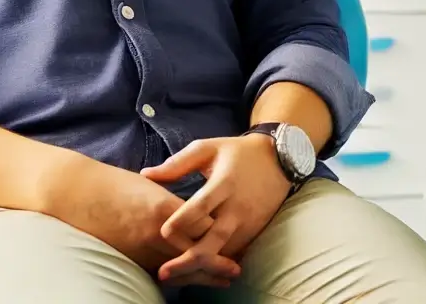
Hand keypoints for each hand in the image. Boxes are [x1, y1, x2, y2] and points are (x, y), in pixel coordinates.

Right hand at [43, 157, 240, 286]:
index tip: (238, 239)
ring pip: (179, 268)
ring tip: (221, 280)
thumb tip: (195, 216)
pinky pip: (158, 272)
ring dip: (201, 275)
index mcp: (166, 207)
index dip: (222, 234)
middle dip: (218, 263)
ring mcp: (142, 248)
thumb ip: (173, 202)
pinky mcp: (130, 258)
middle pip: (196, 252)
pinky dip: (177, 277)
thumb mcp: (152, 187)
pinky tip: (188, 281)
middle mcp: (156, 231)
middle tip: (236, 271)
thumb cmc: (115, 184)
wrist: (78, 193)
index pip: (204, 226)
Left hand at [141, 134, 292, 285]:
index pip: (201, 206)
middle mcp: (237, 206)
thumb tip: (146, 174)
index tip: (163, 232)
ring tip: (177, 276)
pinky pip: (236, 251)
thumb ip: (177, 164)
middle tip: (164, 272)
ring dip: (202, 265)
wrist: (280, 158)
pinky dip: (218, 262)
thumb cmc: (237, 153)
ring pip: (225, 250)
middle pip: (214, 238)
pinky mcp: (255, 229)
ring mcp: (249, 220)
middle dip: (189, 258)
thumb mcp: (208, 149)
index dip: (182, 220)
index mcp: (224, 183)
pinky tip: (199, 272)